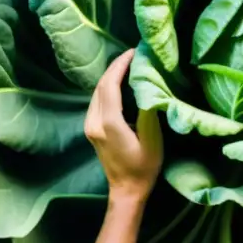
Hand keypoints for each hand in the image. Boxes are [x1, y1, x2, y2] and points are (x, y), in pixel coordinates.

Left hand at [85, 49, 162, 204]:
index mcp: (109, 123)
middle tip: (133, 55)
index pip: (110, 85)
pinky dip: (108, 87)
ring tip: (128, 65)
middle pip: (101, 85)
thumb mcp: (152, 140)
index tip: (133, 52)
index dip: (120, 66)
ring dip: (111, 76)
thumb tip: (148, 86)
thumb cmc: (143, 168)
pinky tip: (120, 83)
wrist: (126, 190)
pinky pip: (97, 101)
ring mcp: (89, 126)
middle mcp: (94, 122)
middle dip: (115, 67)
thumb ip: (148, 112)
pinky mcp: (91, 129)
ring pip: (97, 92)